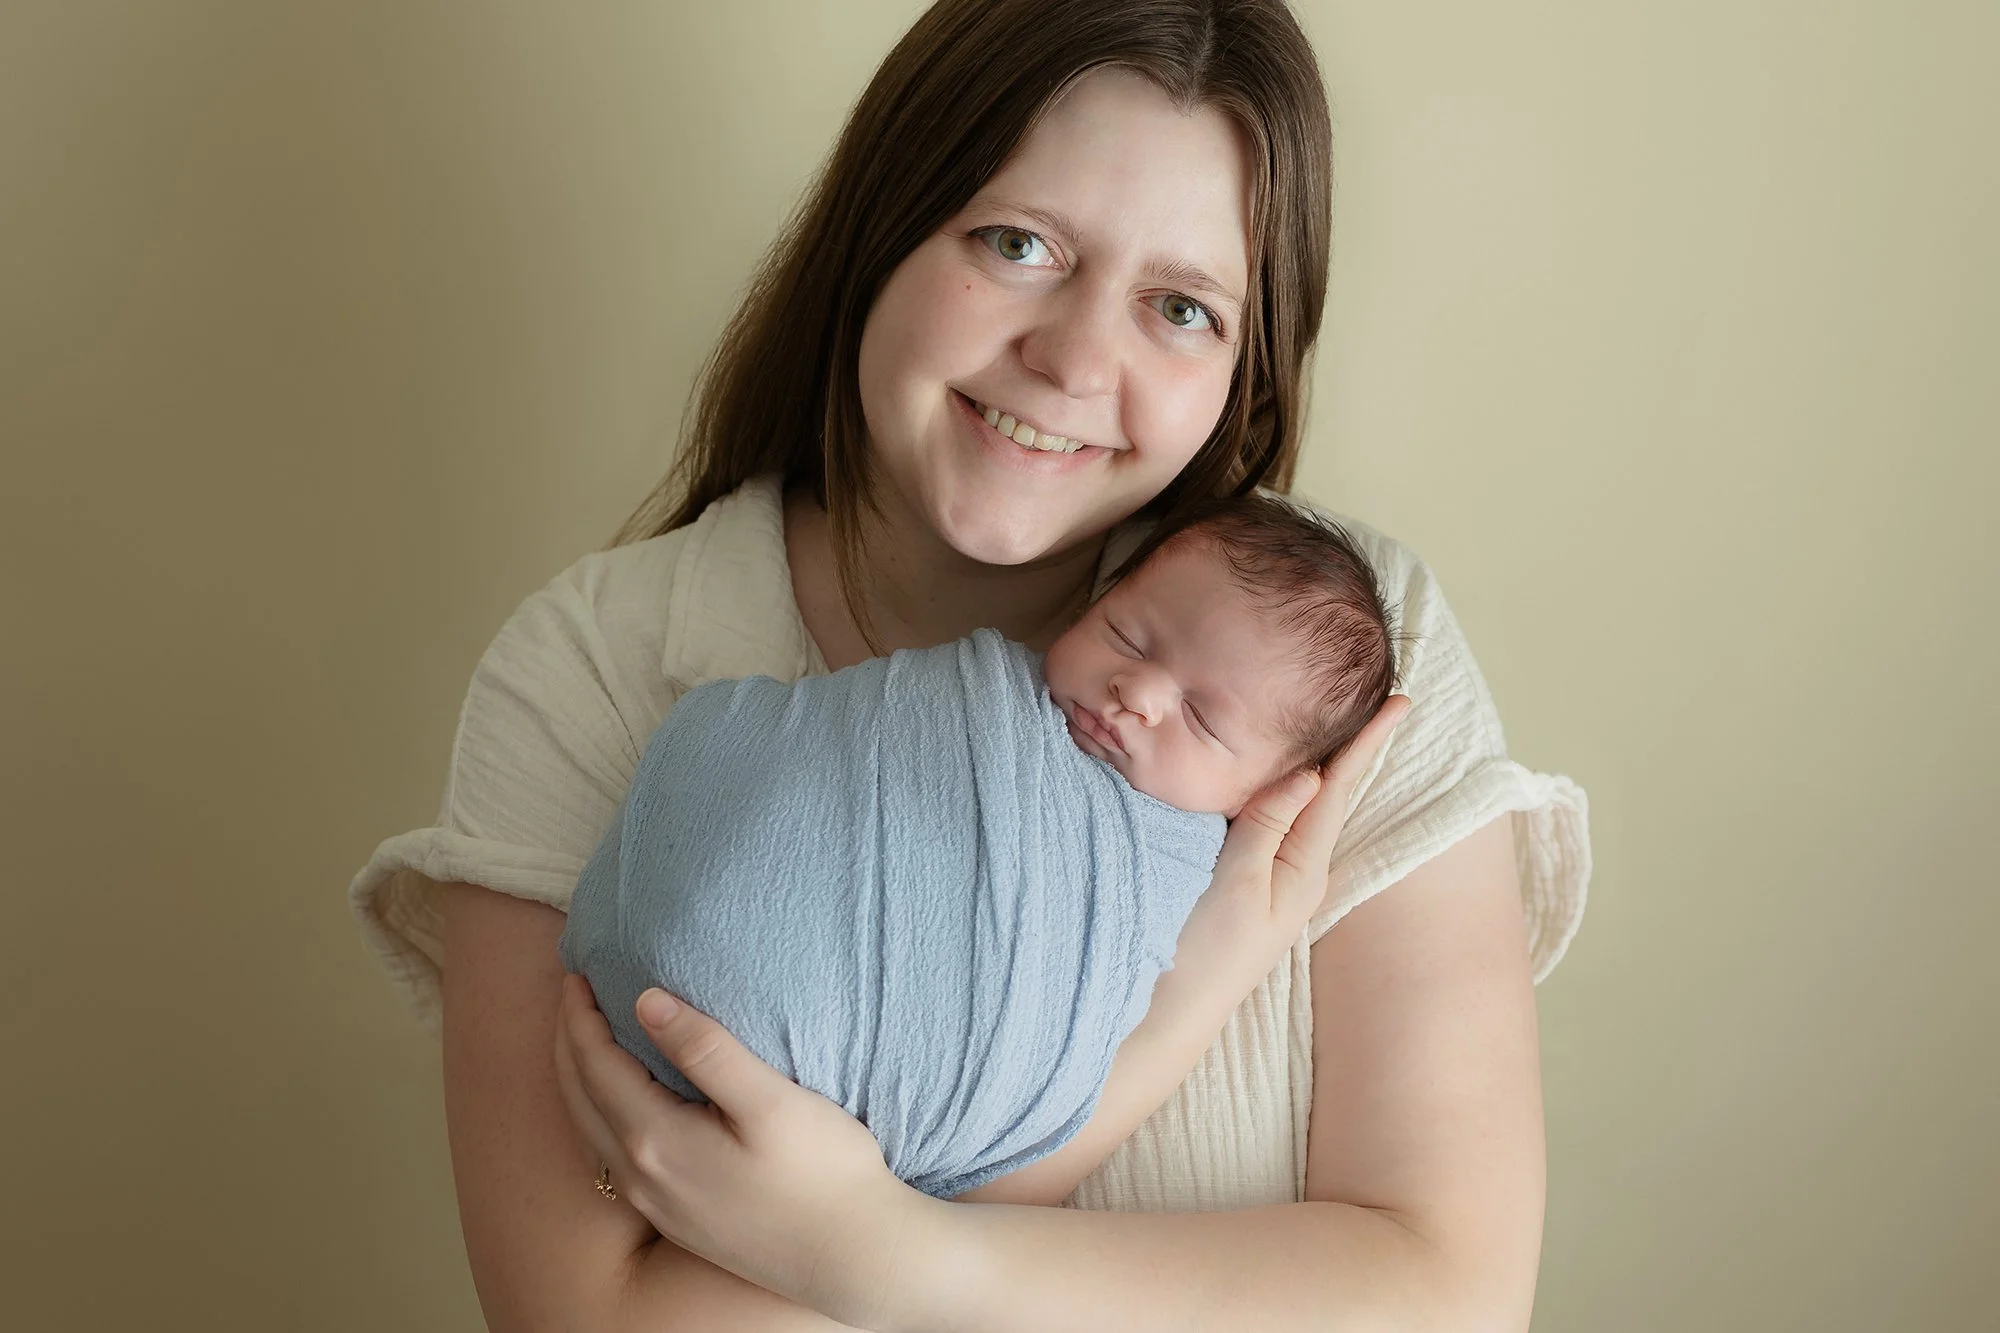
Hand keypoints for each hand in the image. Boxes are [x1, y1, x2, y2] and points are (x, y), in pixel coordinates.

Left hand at [553, 975, 945, 1329]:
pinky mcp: (675, 1219)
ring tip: (587, 1037)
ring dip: (579, 1079)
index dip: (581, 1016)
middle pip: (579, 1098)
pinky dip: (599, 1113)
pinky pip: (612, 1156)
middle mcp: (643, 1178)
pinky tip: (619, 1104)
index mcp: (657, 1141)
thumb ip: (706, 1049)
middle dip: (569, 1041)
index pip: (596, 1065)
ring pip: (590, 1130)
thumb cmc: (823, 1173)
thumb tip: (646, 1002)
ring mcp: (656, 1205)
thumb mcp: (771, 1100)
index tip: (579, 972)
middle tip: (573, 993)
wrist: (852, 1257)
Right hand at [1164, 695, 1412, 1017]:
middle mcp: (1295, 870)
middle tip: (1376, 698)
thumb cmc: (1203, 951)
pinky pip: (1266, 823)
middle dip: (1348, 747)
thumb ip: (1269, 826)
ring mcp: (1270, 878)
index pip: (1338, 789)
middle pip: (1324, 793)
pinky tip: (1272, 776)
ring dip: (1313, 764)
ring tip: (1336, 723)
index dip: (1366, 743)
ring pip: (1294, 806)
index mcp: (1303, 868)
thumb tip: (1310, 774)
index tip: (1401, 702)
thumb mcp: (1237, 884)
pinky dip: (1273, 790)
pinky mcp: (1241, 883)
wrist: (1170, 1012)